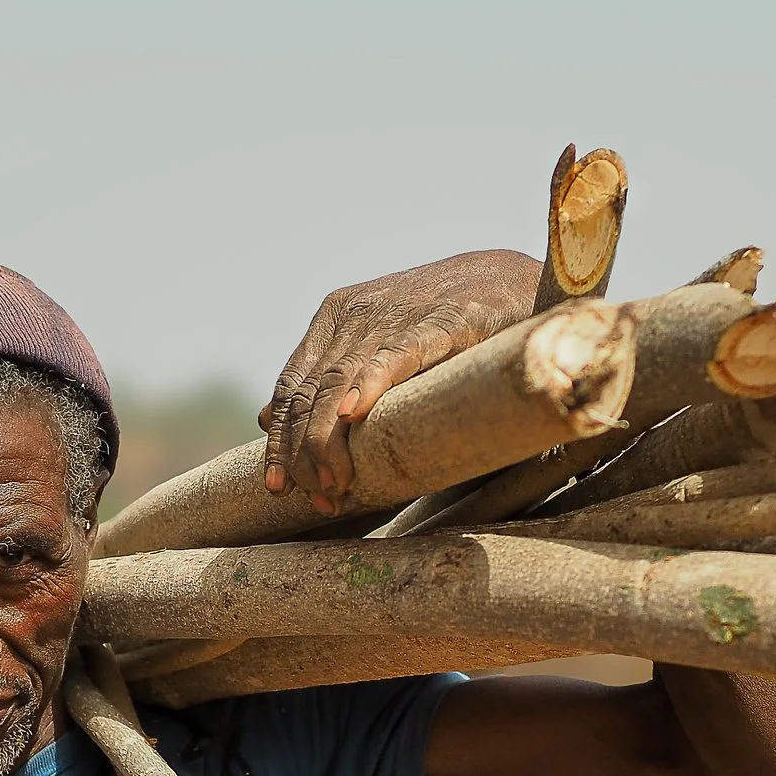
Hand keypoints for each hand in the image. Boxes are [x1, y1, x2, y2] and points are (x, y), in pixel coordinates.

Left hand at [262, 249, 542, 511]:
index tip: (275, 487)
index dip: (279, 440)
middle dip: (303, 451)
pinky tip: (352, 417)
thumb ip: (327, 381)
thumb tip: (264, 418)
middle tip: (312, 497)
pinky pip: (392, 357)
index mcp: (335, 318)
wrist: (510, 279)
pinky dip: (367, 387)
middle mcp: (354, 315)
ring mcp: (393, 315)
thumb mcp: (377, 349)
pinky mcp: (437, 321)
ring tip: (332, 483)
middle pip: (310, 391)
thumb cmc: (445, 323)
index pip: (291, 386)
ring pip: (340, 382)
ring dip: (329, 439)